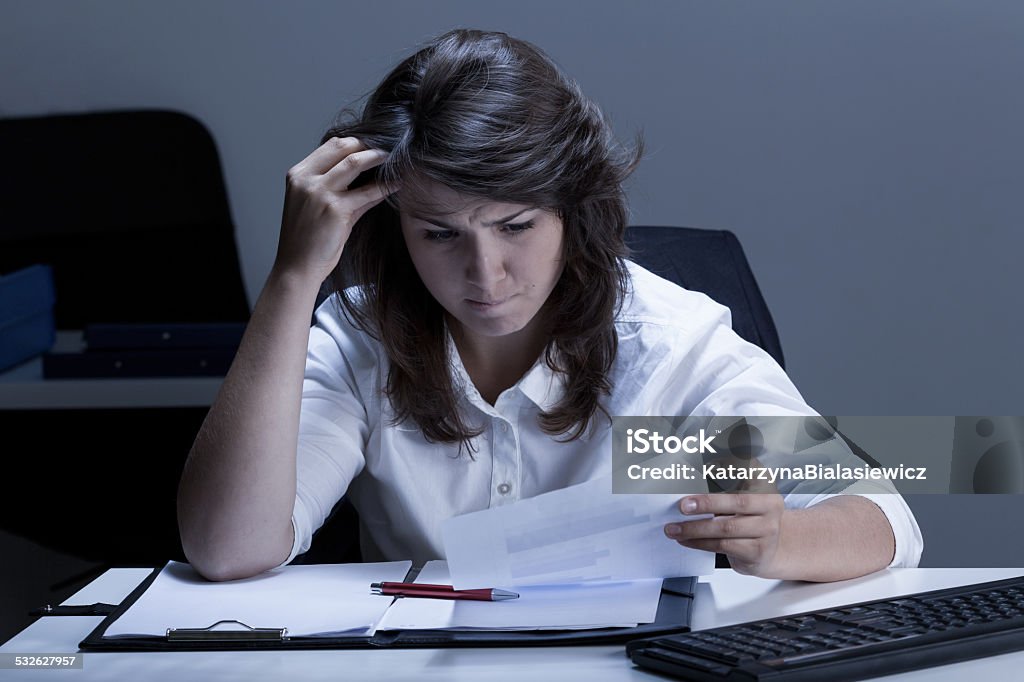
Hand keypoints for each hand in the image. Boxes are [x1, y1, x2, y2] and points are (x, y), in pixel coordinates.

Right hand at [274, 136, 393, 283]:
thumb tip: (371, 178)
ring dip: (378, 157)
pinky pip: (367, 192)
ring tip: (394, 157)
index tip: (373, 144)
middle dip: (367, 144)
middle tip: (388, 147)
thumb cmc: (307, 240)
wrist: (297, 267)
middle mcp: (307, 179)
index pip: (330, 145)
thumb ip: (342, 189)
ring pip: (354, 162)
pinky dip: (384, 186)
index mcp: (298, 175)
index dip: (355, 141)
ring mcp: (320, 193)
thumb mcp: (317, 206)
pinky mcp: (336, 210)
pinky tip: (396, 184)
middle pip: (342, 146)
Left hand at [664, 461, 789, 577]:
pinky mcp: (757, 551)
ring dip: (695, 528)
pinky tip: (686, 540)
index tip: (707, 468)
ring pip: (726, 528)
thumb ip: (720, 487)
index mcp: (765, 485)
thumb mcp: (739, 497)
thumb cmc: (747, 519)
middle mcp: (770, 506)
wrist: (767, 550)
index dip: (729, 470)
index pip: (748, 472)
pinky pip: (723, 545)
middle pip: (738, 502)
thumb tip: (689, 485)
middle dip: (706, 503)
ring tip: (674, 528)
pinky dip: (700, 542)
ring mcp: (767, 530)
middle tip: (683, 505)